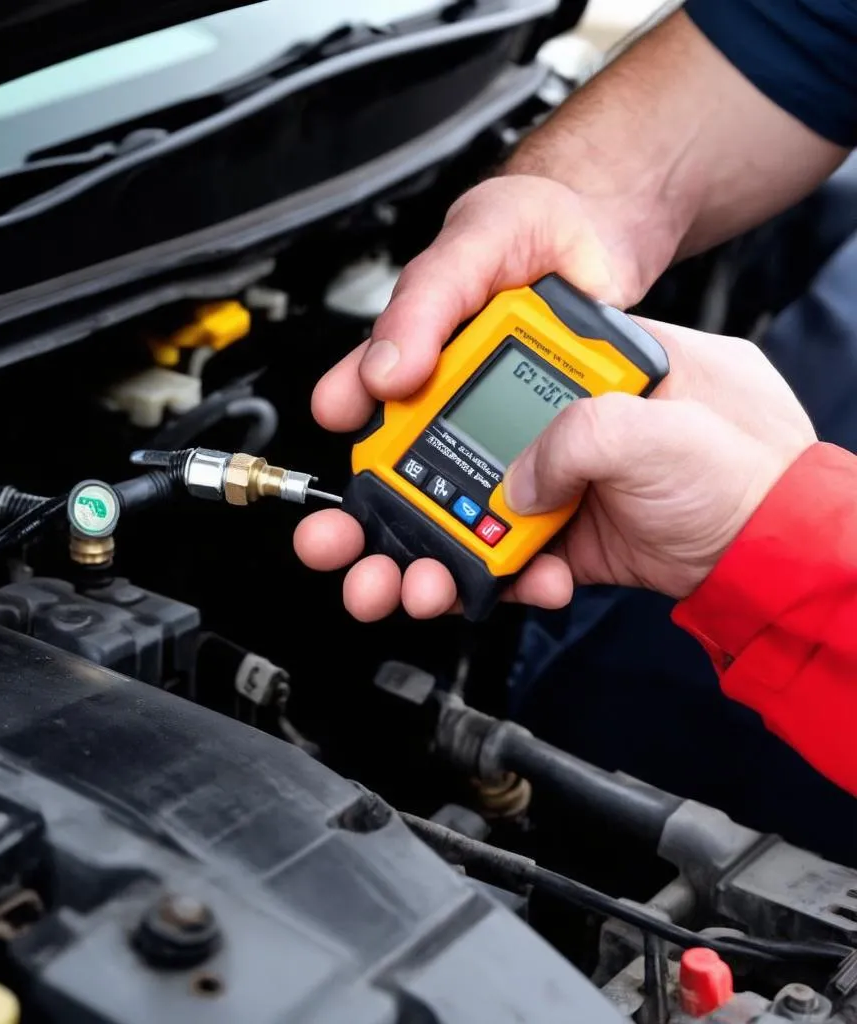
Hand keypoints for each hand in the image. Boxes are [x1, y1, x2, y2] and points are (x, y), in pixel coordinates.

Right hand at [295, 174, 644, 621]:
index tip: (328, 492)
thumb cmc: (535, 232)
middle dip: (366, 534)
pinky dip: (520, 565)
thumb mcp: (473, 250)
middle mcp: (448, 408)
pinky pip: (523, 531)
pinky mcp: (545, 478)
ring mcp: (498, 447)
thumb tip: (384, 372)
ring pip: (451, 523)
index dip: (342, 458)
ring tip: (424, 586)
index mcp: (416, 360)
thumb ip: (425, 308)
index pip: (361, 410)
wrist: (619, 256)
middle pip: (394, 487)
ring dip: (430, 563)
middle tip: (348, 557)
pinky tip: (526, 576)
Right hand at [295, 319, 815, 618]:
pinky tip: (524, 586)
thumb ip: (568, 429)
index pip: (432, 363)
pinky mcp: (555, 537)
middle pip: (422, 457)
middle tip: (336, 541)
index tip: (339, 413)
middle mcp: (522, 418)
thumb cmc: (724, 422)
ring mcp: (538, 480)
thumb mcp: (646, 403)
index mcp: (526, 356)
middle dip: (373, 507)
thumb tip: (510, 482)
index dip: (372, 388)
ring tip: (406, 588)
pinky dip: (506, 585)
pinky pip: (508, 565)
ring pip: (455, 521)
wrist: (776, 518)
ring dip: (422, 560)